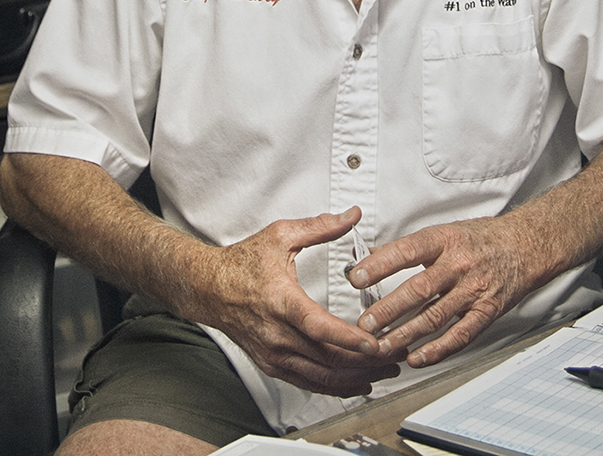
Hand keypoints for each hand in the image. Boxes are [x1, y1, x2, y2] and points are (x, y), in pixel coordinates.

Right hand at [192, 208, 404, 396]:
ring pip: (321, 377)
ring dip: (357, 377)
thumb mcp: (280, 236)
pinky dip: (337, 387)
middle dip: (367, 362)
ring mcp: (274, 354)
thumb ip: (320, 227)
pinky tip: (359, 382)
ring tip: (387, 371)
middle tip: (397, 355)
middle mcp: (277, 334)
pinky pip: (309, 383)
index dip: (348, 339)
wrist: (206, 289)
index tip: (374, 343)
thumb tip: (351, 215)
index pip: (318, 327)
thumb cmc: (240, 264)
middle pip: (327, 359)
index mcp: (281, 301)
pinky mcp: (272, 365)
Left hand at [347, 216, 548, 368]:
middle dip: (388, 309)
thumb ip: (406, 248)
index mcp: (445, 240)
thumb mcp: (444, 233)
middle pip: (419, 289)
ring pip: (435, 317)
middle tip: (364, 325)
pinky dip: (437, 350)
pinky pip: (460, 335)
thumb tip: (366, 258)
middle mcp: (459, 265)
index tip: (355, 278)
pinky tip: (416, 358)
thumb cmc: (480, 239)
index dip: (380, 265)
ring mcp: (474, 290)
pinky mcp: (486, 311)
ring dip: (405, 334)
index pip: (408, 251)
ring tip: (381, 345)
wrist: (525, 246)